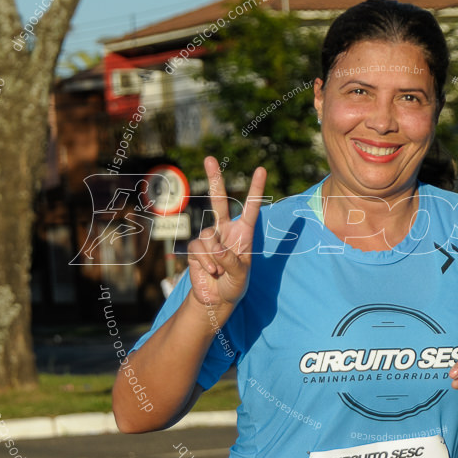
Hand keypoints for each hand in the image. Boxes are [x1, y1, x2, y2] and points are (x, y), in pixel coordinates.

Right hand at [186, 157, 265, 314]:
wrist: (216, 299)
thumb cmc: (235, 286)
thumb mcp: (240, 276)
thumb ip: (232, 262)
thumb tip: (217, 248)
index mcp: (244, 233)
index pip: (251, 207)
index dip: (255, 189)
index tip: (261, 169)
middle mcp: (226, 231)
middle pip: (219, 201)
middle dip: (214, 179)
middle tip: (210, 158)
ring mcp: (209, 239)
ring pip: (208, 236)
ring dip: (215, 256)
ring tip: (220, 271)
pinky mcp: (196, 249)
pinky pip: (198, 249)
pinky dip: (205, 262)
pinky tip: (211, 272)